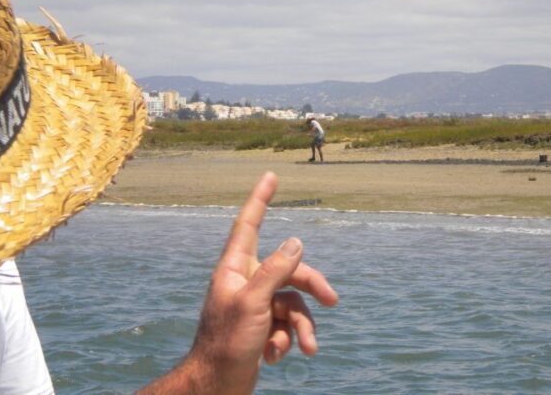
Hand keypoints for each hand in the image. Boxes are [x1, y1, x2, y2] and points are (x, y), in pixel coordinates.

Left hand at [138, 172, 338, 393]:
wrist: (217, 386)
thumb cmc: (227, 343)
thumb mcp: (254, 304)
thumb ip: (276, 270)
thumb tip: (296, 241)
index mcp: (236, 269)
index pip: (249, 225)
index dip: (260, 199)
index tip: (270, 176)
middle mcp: (246, 282)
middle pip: (289, 271)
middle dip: (311, 288)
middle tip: (333, 300)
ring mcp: (255, 305)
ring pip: (292, 303)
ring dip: (301, 328)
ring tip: (306, 349)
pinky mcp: (262, 326)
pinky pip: (286, 324)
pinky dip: (287, 341)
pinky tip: (276, 357)